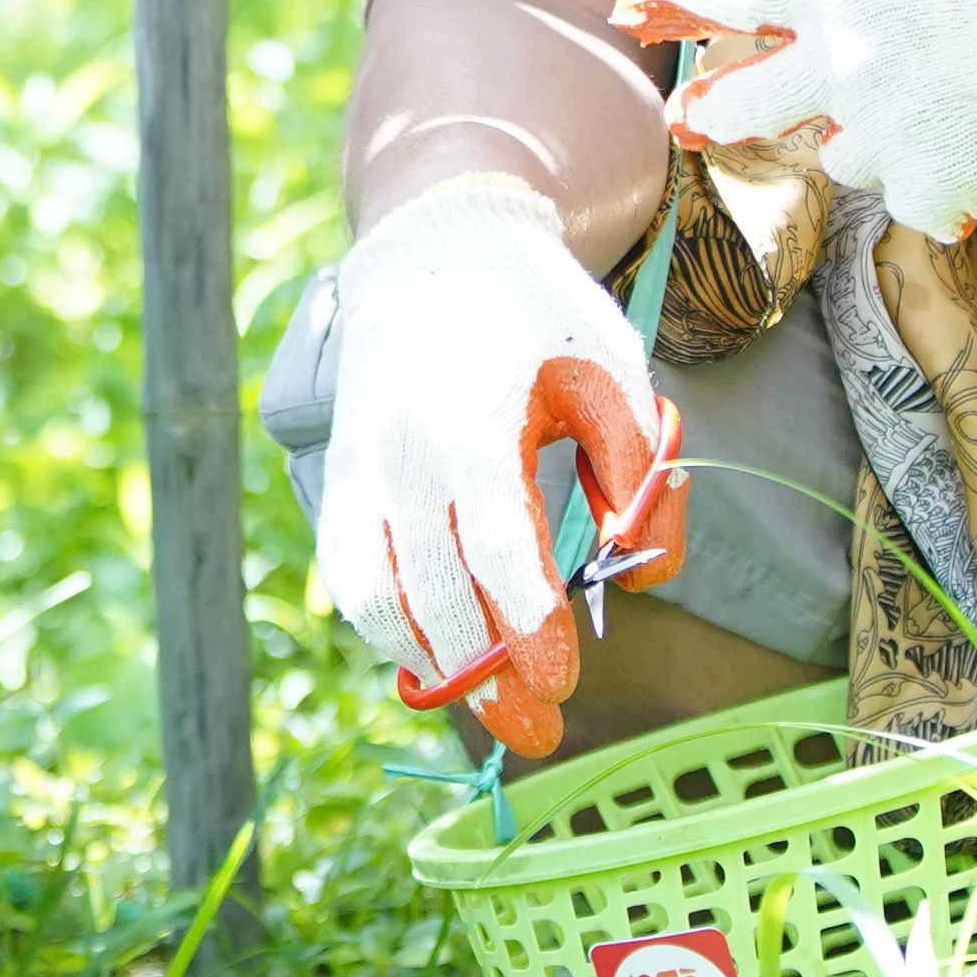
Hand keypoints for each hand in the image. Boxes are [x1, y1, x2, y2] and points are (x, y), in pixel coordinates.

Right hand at [309, 179, 683, 758]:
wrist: (436, 246)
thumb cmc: (541, 315)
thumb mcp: (615, 371)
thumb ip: (637, 475)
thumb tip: (636, 576)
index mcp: (473, 413)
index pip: (494, 539)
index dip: (527, 619)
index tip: (565, 678)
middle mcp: (400, 447)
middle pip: (433, 589)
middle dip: (488, 674)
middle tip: (544, 730)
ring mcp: (359, 466)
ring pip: (375, 596)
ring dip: (432, 666)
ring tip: (492, 707)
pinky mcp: (339, 480)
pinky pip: (350, 574)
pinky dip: (387, 628)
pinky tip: (438, 658)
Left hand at [614, 0, 976, 238]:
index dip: (670, 1)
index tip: (632, 11)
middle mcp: (845, 64)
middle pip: (744, 109)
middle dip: (721, 109)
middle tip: (702, 115)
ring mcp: (890, 132)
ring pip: (841, 152)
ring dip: (864, 132)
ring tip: (927, 99)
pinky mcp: (940, 184)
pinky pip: (909, 195)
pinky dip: (934, 177)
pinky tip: (976, 145)